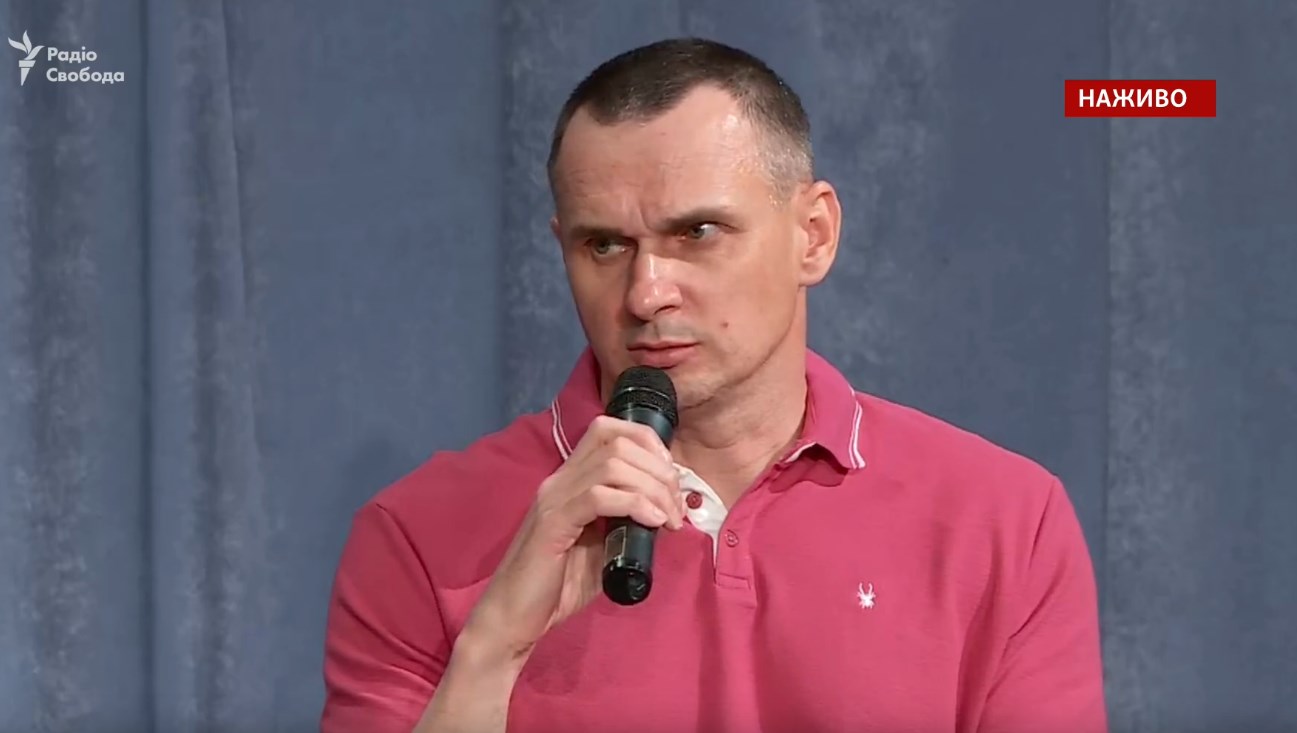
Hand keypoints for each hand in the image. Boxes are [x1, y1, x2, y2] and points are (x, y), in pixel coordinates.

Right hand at [458, 415, 684, 665]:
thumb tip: (666, 512)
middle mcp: (560, 479)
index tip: (671, 480)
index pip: (609, 430)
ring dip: (653, 488)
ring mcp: (554, 498)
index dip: (649, 444)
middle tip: (676, 507)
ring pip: (612, 465)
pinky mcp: (552, 523)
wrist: (514, 618)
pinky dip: (634, 503)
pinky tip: (653, 522)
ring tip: (669, 519)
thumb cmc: (557, 587)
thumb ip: (628, 525)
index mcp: (571, 480)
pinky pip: (598, 496)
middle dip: (659, 470)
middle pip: (618, 443)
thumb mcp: (604, 548)